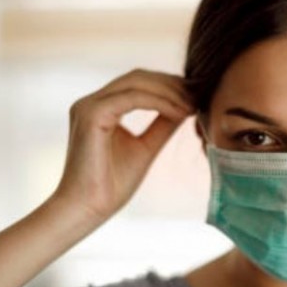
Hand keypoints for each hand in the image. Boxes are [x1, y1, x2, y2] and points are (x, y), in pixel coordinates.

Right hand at [50, 69, 194, 222]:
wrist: (87, 209)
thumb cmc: (111, 186)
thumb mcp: (145, 149)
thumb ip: (162, 125)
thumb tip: (186, 107)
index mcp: (100, 108)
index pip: (137, 83)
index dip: (168, 85)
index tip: (196, 96)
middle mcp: (91, 102)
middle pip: (138, 77)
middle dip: (171, 84)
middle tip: (199, 96)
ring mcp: (88, 105)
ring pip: (136, 83)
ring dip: (169, 91)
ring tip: (193, 105)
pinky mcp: (91, 114)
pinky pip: (132, 98)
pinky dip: (159, 102)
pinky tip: (180, 113)